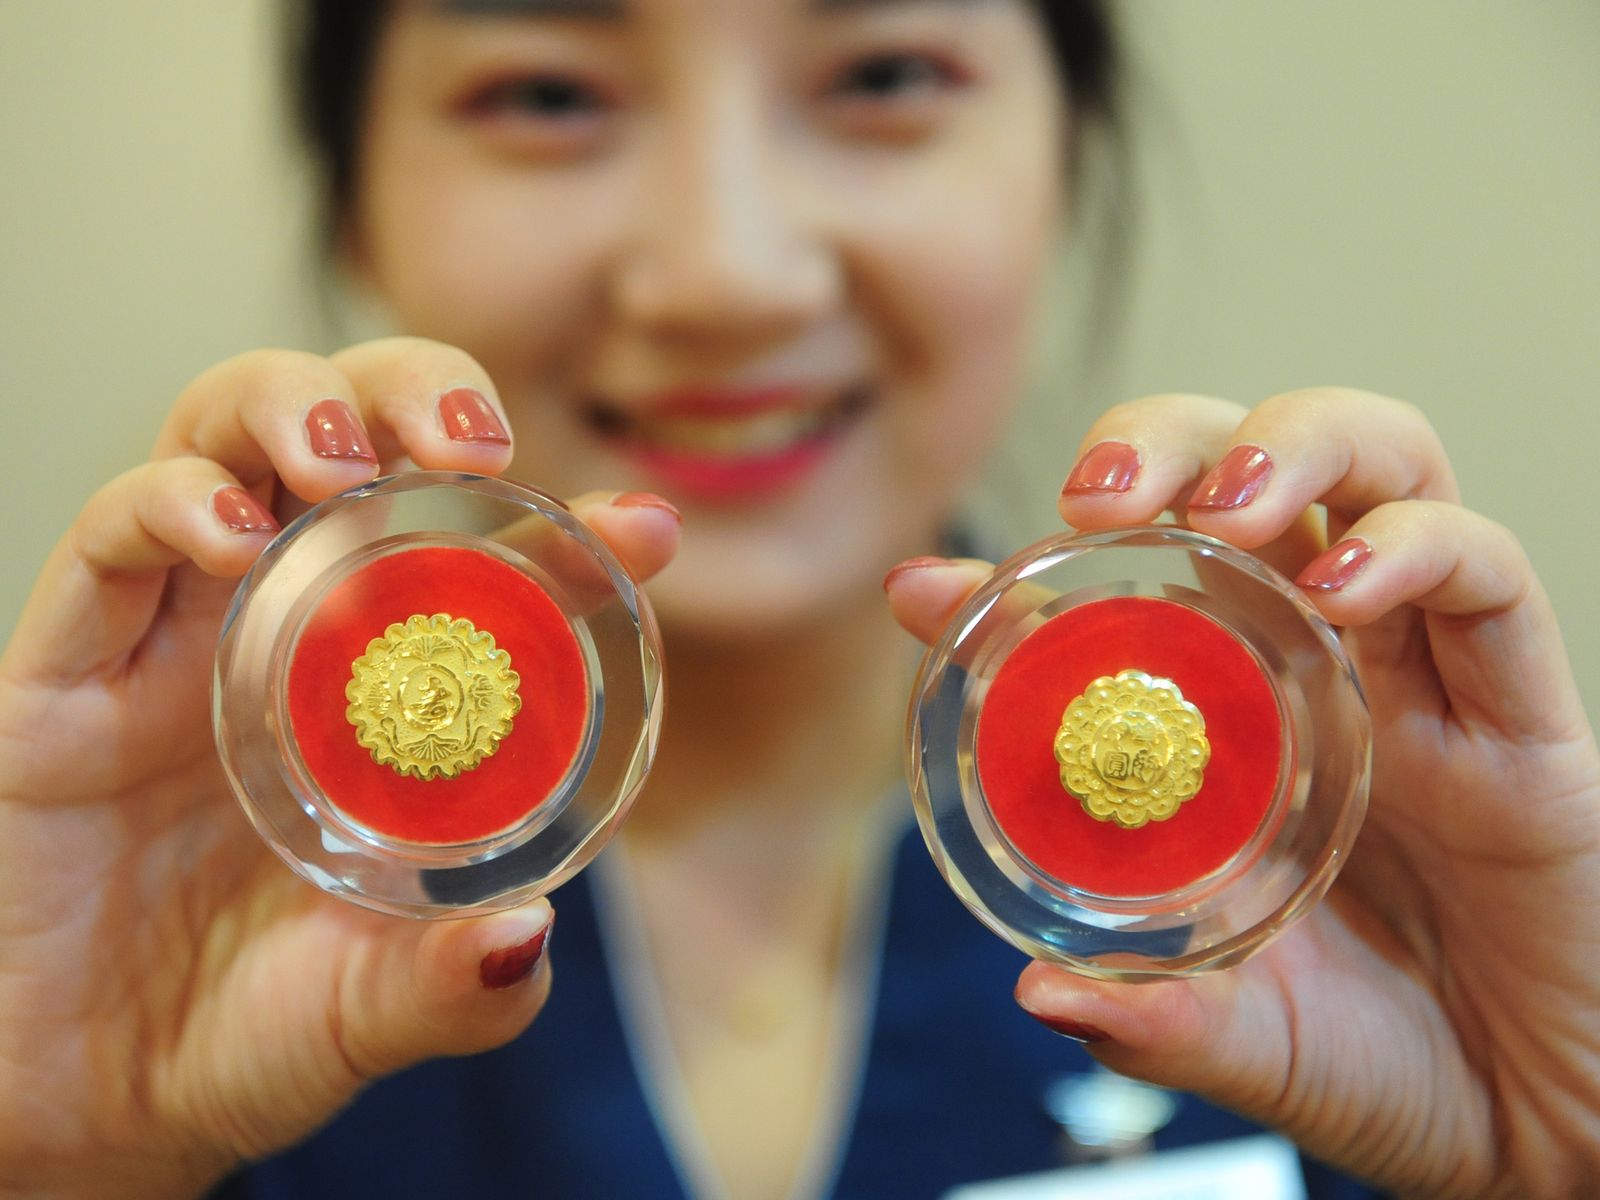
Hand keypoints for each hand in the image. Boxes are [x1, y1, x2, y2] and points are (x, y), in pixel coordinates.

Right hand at [0, 339, 680, 1198]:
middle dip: (410, 391)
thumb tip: (526, 935)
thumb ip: (456, 984)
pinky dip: (168, 506)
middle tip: (470, 443)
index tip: (647, 529)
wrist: (89, 1102)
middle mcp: (286, 630)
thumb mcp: (377, 1007)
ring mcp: (173, 635)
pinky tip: (230, 536)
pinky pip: (108, 543)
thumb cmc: (248, 1031)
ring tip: (344, 461)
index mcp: (381, 686)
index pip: (479, 555)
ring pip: (219, 437)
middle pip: (345, 435)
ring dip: (291, 407)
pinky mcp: (63, 668)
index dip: (565, 519)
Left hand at [886, 389, 1599, 1198]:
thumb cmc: (1384, 1066)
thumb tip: (1038, 990)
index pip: (1126, 586)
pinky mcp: (1524, 709)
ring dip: (1291, 448)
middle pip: (1249, 472)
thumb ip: (1151, 1018)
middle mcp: (1322, 666)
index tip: (929, 590)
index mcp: (1233, 721)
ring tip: (1226, 508)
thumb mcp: (1240, 1038)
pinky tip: (1344, 592)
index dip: (1023, 565)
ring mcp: (1424, 672)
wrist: (1531, 1125)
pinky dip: (1415, 551)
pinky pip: (1488, 576)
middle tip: (1100, 503)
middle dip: (1167, 443)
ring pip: (1382, 469)